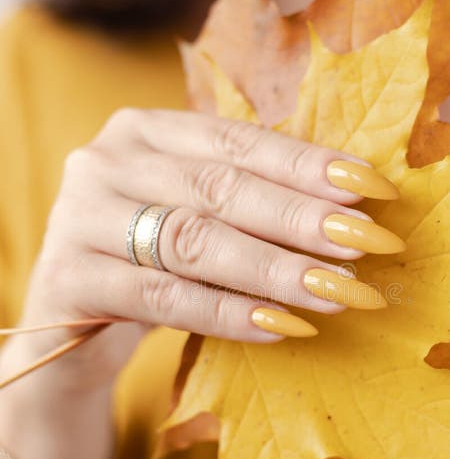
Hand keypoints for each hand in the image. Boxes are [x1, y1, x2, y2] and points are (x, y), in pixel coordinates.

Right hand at [4, 108, 401, 394]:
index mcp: (145, 130)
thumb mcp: (194, 217)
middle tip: (368, 241)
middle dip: (302, 218)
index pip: (236, 141)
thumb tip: (351, 208)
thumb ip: (248, 201)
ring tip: (338, 290)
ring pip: (194, 242)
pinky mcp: (68, 278)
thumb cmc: (152, 260)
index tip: (372, 188)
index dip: (306, 164)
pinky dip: (227, 313)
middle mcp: (106, 161)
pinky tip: (282, 327)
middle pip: (220, 188)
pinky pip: (162, 297)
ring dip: (276, 269)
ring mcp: (80, 216)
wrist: (72, 321)